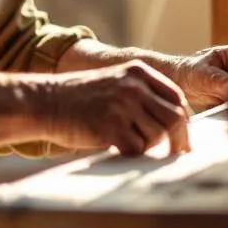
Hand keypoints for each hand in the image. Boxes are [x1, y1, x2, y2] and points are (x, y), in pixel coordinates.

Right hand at [38, 61, 191, 155]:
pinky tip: (120, 151)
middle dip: (179, 140)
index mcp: (137, 72)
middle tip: (177, 154)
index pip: (176, 97)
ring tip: (132, 145)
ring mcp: (123, 106)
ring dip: (150, 147)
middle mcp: (133, 86)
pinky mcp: (111, 127)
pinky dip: (133, 155)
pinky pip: (137, 149)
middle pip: (174, 118)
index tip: (183, 136)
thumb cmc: (79, 98)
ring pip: (157, 136)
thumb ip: (141, 95)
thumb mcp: (113, 83)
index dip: (183, 120)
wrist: (44, 102)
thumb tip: (173, 122)